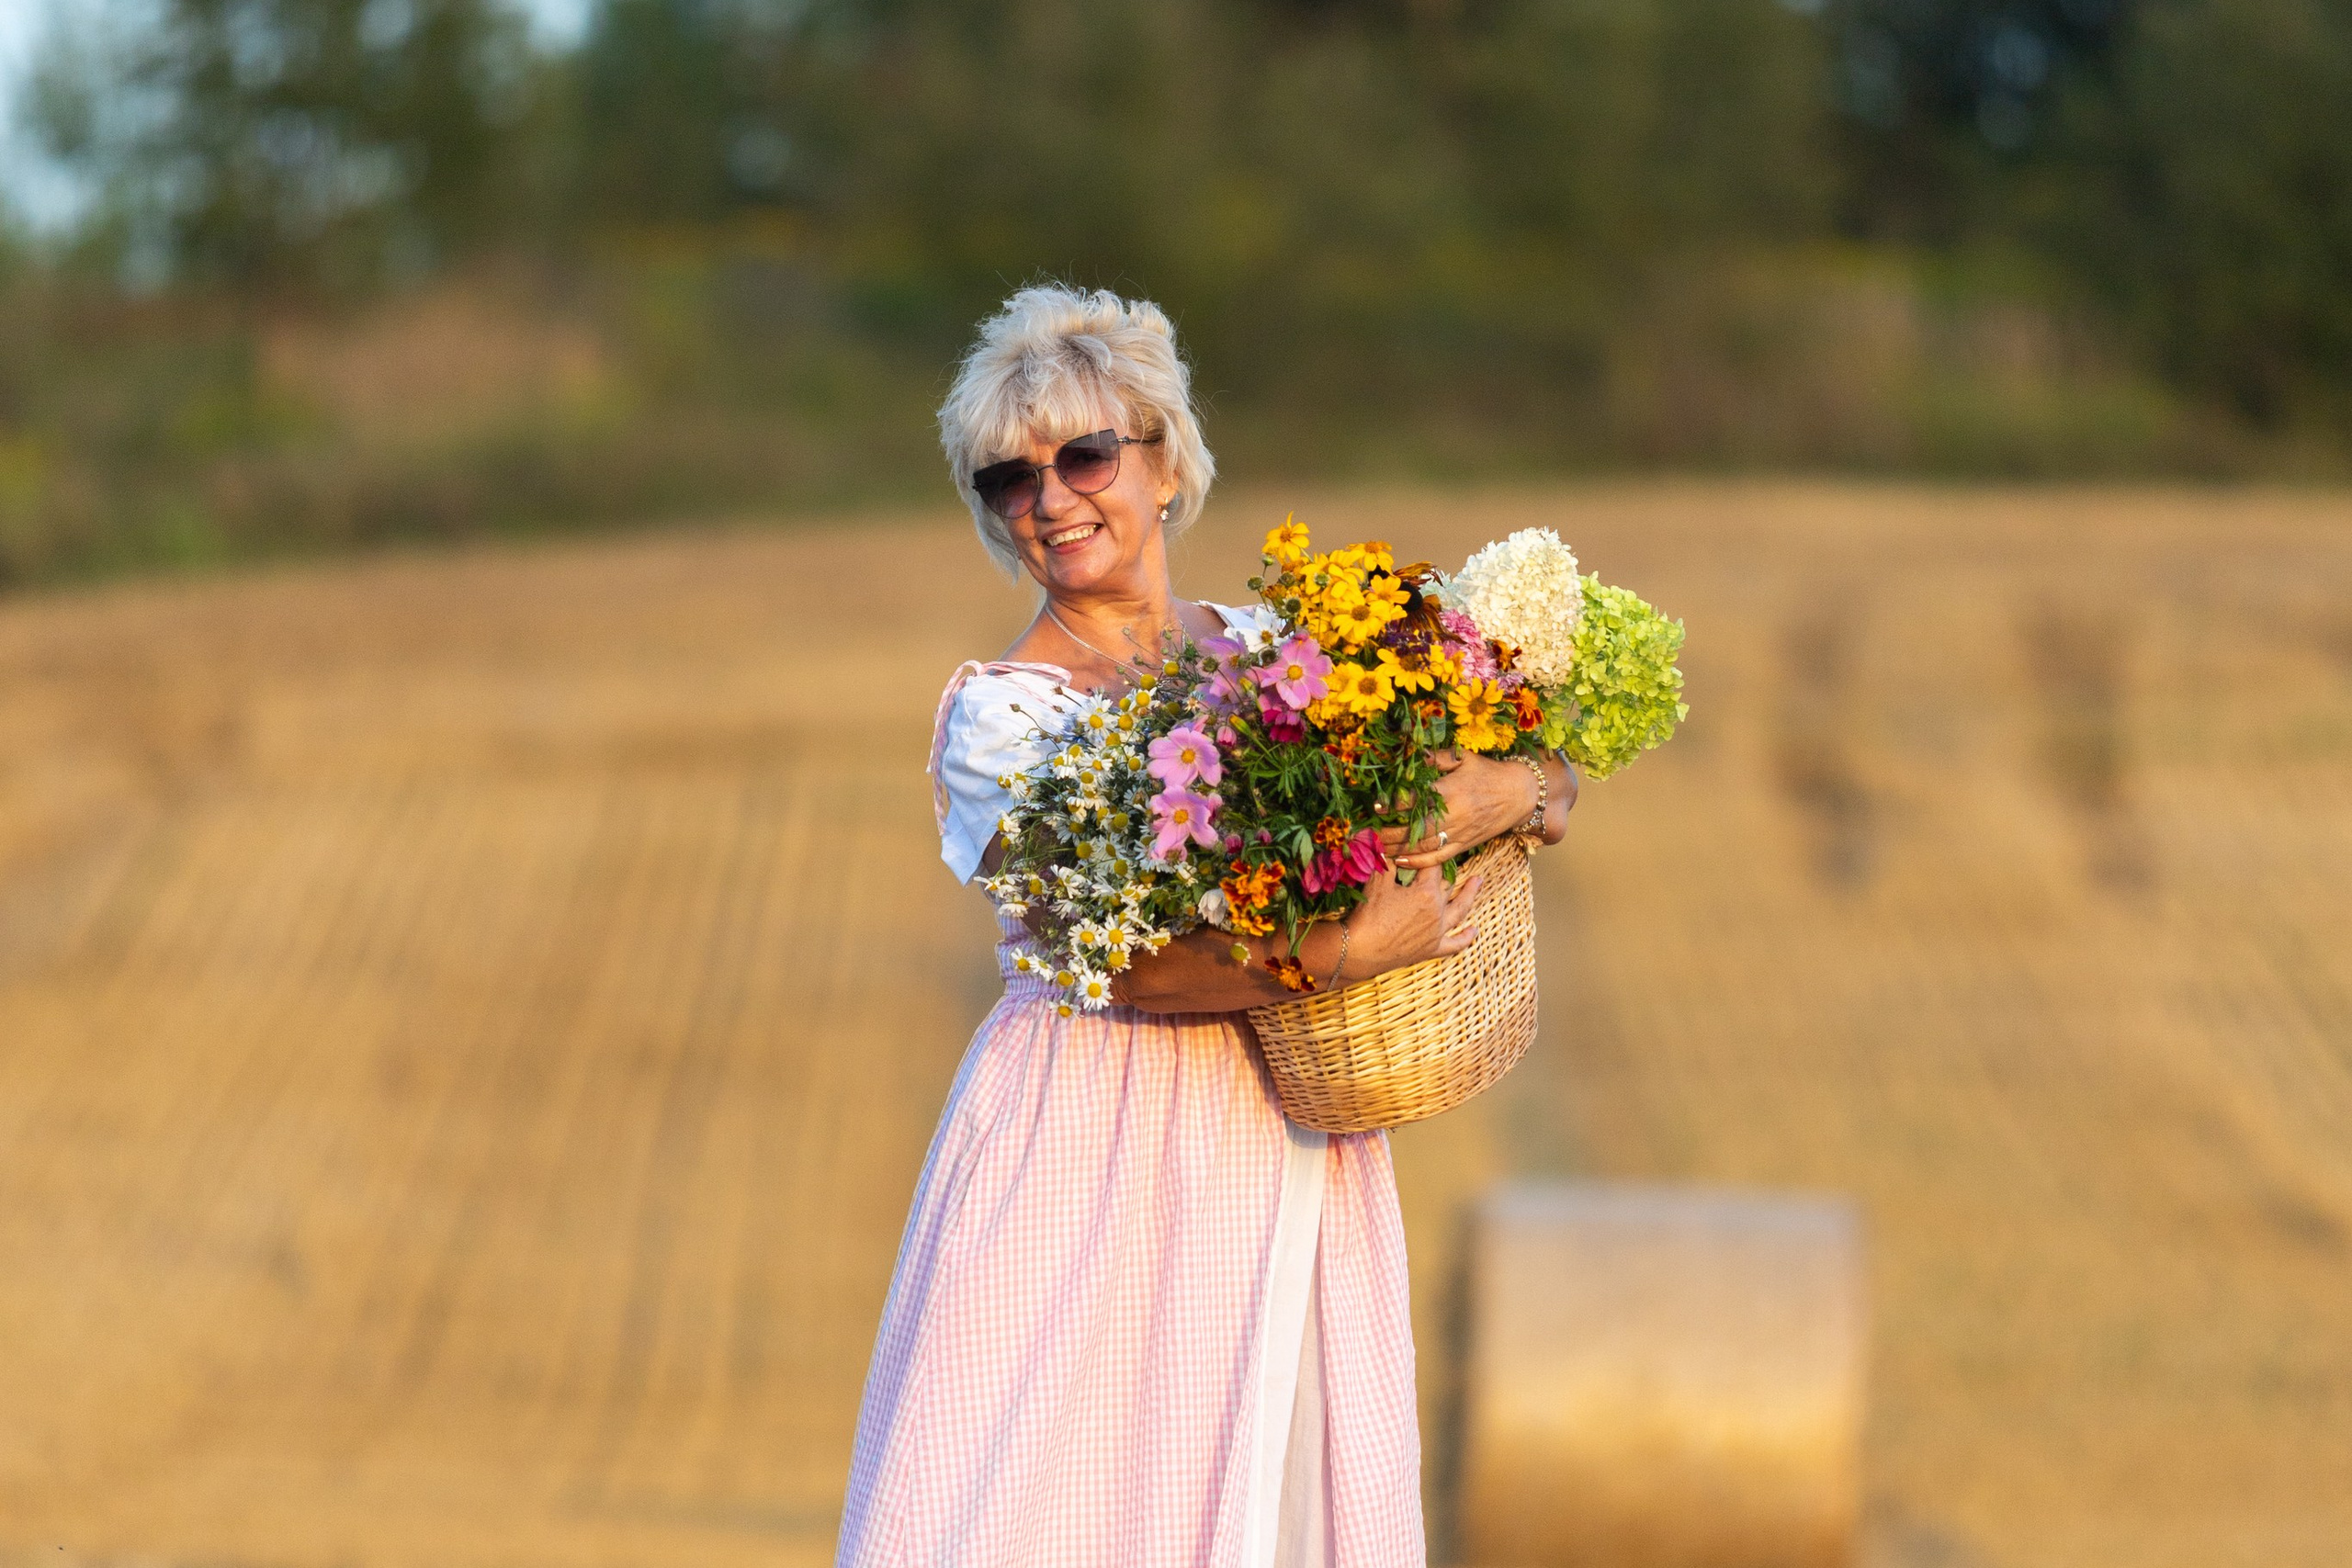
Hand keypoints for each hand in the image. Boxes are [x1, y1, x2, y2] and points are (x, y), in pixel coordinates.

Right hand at [1342, 855, 1484, 978]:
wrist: (1359, 951)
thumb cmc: (1368, 915)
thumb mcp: (1376, 881)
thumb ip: (1387, 861)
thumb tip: (1388, 843)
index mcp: (1426, 892)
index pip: (1433, 866)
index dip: (1428, 855)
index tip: (1427, 846)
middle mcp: (1437, 911)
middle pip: (1447, 885)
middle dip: (1448, 871)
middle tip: (1450, 858)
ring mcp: (1437, 932)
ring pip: (1460, 910)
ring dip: (1470, 895)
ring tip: (1478, 882)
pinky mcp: (1432, 949)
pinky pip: (1455, 944)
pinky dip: (1466, 937)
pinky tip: (1474, 930)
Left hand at [1380, 750, 1541, 869]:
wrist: (1520, 794)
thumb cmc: (1488, 773)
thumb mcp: (1464, 757)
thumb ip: (1438, 757)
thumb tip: (1413, 756)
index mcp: (1451, 791)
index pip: (1415, 801)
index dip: (1393, 805)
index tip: (1376, 807)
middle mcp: (1454, 816)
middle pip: (1415, 829)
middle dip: (1389, 833)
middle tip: (1368, 833)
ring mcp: (1460, 834)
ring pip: (1423, 847)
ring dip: (1398, 849)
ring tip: (1376, 848)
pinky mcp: (1465, 846)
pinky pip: (1439, 858)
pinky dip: (1418, 863)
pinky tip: (1399, 862)